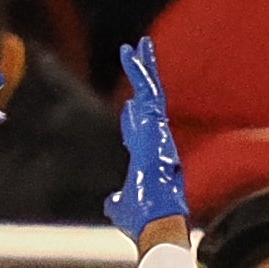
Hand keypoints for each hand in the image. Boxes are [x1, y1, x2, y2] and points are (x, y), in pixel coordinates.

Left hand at [105, 36, 187, 238]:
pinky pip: (148, 93)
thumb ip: (117, 203)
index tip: (127, 107)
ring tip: (137, 46)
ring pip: (150, 92)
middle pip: (148, 103)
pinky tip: (135, 54)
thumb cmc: (142, 219)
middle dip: (142, 80)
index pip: (138, 131)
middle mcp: (155, 140)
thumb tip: (111, 202)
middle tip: (137, 56)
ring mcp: (157, 132)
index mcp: (147, 156)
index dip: (132, 119)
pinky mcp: (156, 126)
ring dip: (143, 68)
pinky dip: (141, 74)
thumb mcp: (122, 209)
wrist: (156, 221)